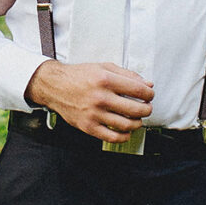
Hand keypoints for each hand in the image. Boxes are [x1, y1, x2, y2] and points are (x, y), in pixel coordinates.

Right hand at [26, 58, 154, 142]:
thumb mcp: (104, 67)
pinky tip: (126, 131)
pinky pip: (112, 137)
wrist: (55, 86)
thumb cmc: (79, 76)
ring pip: (126, 125)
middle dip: (147, 110)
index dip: (149, 94)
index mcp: (105, 80)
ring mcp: (94, 114)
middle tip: (146, 108)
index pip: (138, 90)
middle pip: (135, 109)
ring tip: (137, 119)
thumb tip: (147, 85)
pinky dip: (124, 136)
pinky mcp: (88, 127)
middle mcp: (100, 97)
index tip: (149, 95)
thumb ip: (127, 75)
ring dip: (138, 123)